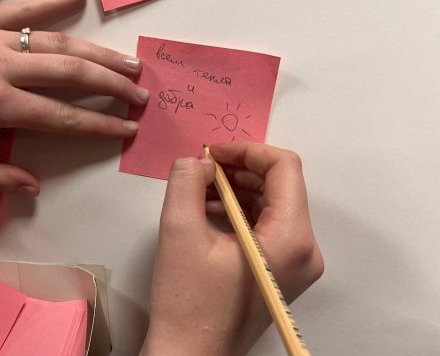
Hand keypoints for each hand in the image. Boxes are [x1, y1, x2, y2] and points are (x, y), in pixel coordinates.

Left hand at [0, 0, 147, 195]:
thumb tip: (32, 187)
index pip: (61, 117)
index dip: (99, 125)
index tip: (127, 129)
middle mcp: (1, 67)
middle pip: (71, 74)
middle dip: (112, 87)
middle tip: (142, 95)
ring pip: (58, 42)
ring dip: (98, 53)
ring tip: (130, 62)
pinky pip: (22, 8)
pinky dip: (53, 2)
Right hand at [141, 142, 323, 355]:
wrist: (191, 355)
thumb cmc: (188, 302)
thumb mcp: (179, 232)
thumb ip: (186, 181)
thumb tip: (199, 161)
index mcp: (291, 238)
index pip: (284, 168)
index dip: (248, 150)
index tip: (214, 151)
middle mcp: (305, 249)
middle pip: (281, 184)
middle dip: (241, 168)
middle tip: (204, 165)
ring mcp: (297, 262)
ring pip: (274, 202)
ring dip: (238, 188)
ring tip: (200, 187)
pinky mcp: (282, 270)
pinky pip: (268, 225)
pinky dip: (241, 210)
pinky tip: (209, 208)